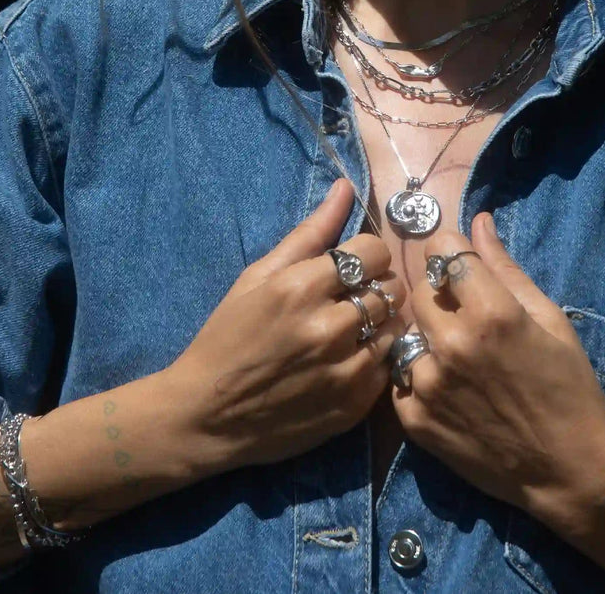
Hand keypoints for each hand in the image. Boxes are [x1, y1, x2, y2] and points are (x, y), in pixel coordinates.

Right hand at [166, 179, 406, 472]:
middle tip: (352, 297)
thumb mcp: (257, 276)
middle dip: (376, 285)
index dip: (366, 255)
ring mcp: (345, 369)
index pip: (374, 251)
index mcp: (302, 287)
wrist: (208, 415)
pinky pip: (389, 365)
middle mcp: (329, 327)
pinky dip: (376, 358)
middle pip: (391, 287)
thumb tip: (346, 187)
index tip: (351, 266)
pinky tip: (348, 359)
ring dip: (380, 322)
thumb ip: (309, 232)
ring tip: (352, 329)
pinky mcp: (355, 404)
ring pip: (397, 325)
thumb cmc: (228, 336)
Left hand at [391, 212, 604, 520]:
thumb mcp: (548, 318)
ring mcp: (427, 384)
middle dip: (438, 294)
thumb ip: (504, 267)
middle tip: (464, 316)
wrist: (568, 470)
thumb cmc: (569, 388)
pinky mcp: (413, 419)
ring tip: (459, 358)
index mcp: (490, 313)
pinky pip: (401, 376)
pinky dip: (418, 376)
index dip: (450, 253)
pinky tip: (449, 388)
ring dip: (426, 337)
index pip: (442, 252)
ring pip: (407, 333)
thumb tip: (478, 220)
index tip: (459, 265)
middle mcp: (451, 344)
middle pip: (419, 291)